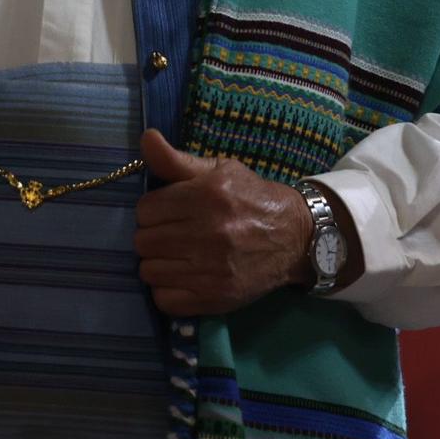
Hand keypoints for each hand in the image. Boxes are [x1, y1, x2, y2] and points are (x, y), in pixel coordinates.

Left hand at [133, 128, 323, 316]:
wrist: (296, 237)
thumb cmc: (251, 198)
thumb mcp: (220, 170)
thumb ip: (177, 160)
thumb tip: (146, 138)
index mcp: (207, 196)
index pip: (145, 209)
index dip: (153, 210)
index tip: (167, 212)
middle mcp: (208, 233)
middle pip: (143, 241)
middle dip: (153, 236)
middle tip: (172, 234)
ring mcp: (211, 269)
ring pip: (149, 271)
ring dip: (158, 263)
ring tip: (177, 255)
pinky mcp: (216, 297)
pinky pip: (165, 300)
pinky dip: (167, 290)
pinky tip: (183, 277)